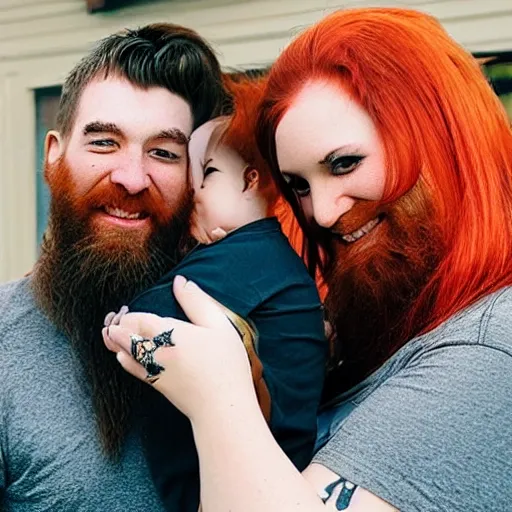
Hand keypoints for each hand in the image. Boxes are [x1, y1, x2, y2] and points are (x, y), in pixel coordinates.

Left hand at [102, 276, 255, 421]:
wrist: (222, 407)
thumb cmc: (225, 364)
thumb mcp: (218, 325)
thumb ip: (196, 301)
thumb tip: (179, 281)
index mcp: (168, 332)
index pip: (134, 319)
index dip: (127, 312)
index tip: (126, 306)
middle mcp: (153, 350)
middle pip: (122, 334)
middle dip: (116, 324)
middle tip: (116, 316)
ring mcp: (151, 369)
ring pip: (121, 351)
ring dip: (114, 340)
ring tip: (113, 330)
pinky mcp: (155, 384)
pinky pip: (130, 368)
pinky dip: (122, 358)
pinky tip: (124, 354)